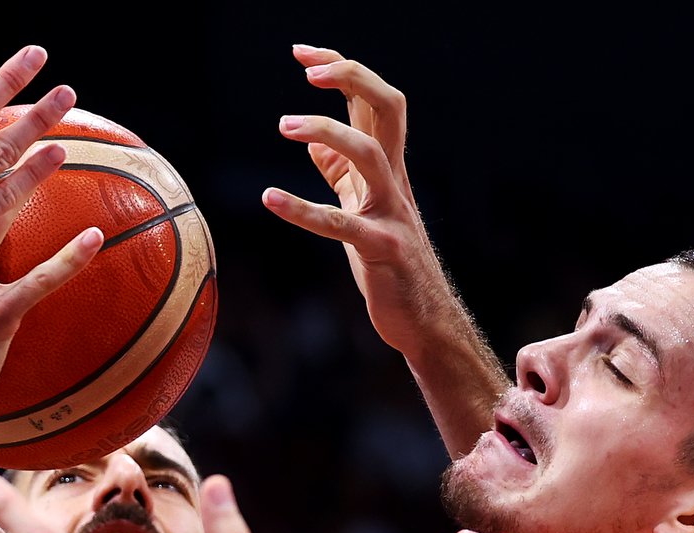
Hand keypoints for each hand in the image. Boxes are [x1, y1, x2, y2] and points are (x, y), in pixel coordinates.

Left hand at [263, 46, 474, 362]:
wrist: (423, 320)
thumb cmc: (389, 263)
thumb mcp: (361, 210)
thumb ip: (340, 174)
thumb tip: (313, 141)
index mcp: (389, 168)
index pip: (372, 101)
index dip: (341, 70)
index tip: (302, 52)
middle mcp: (395, 182)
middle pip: (388, 107)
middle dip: (351, 77)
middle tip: (307, 69)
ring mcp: (392, 214)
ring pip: (369, 153)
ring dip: (326, 130)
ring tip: (283, 125)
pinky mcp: (382, 251)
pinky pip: (342, 224)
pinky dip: (303, 210)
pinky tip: (270, 199)